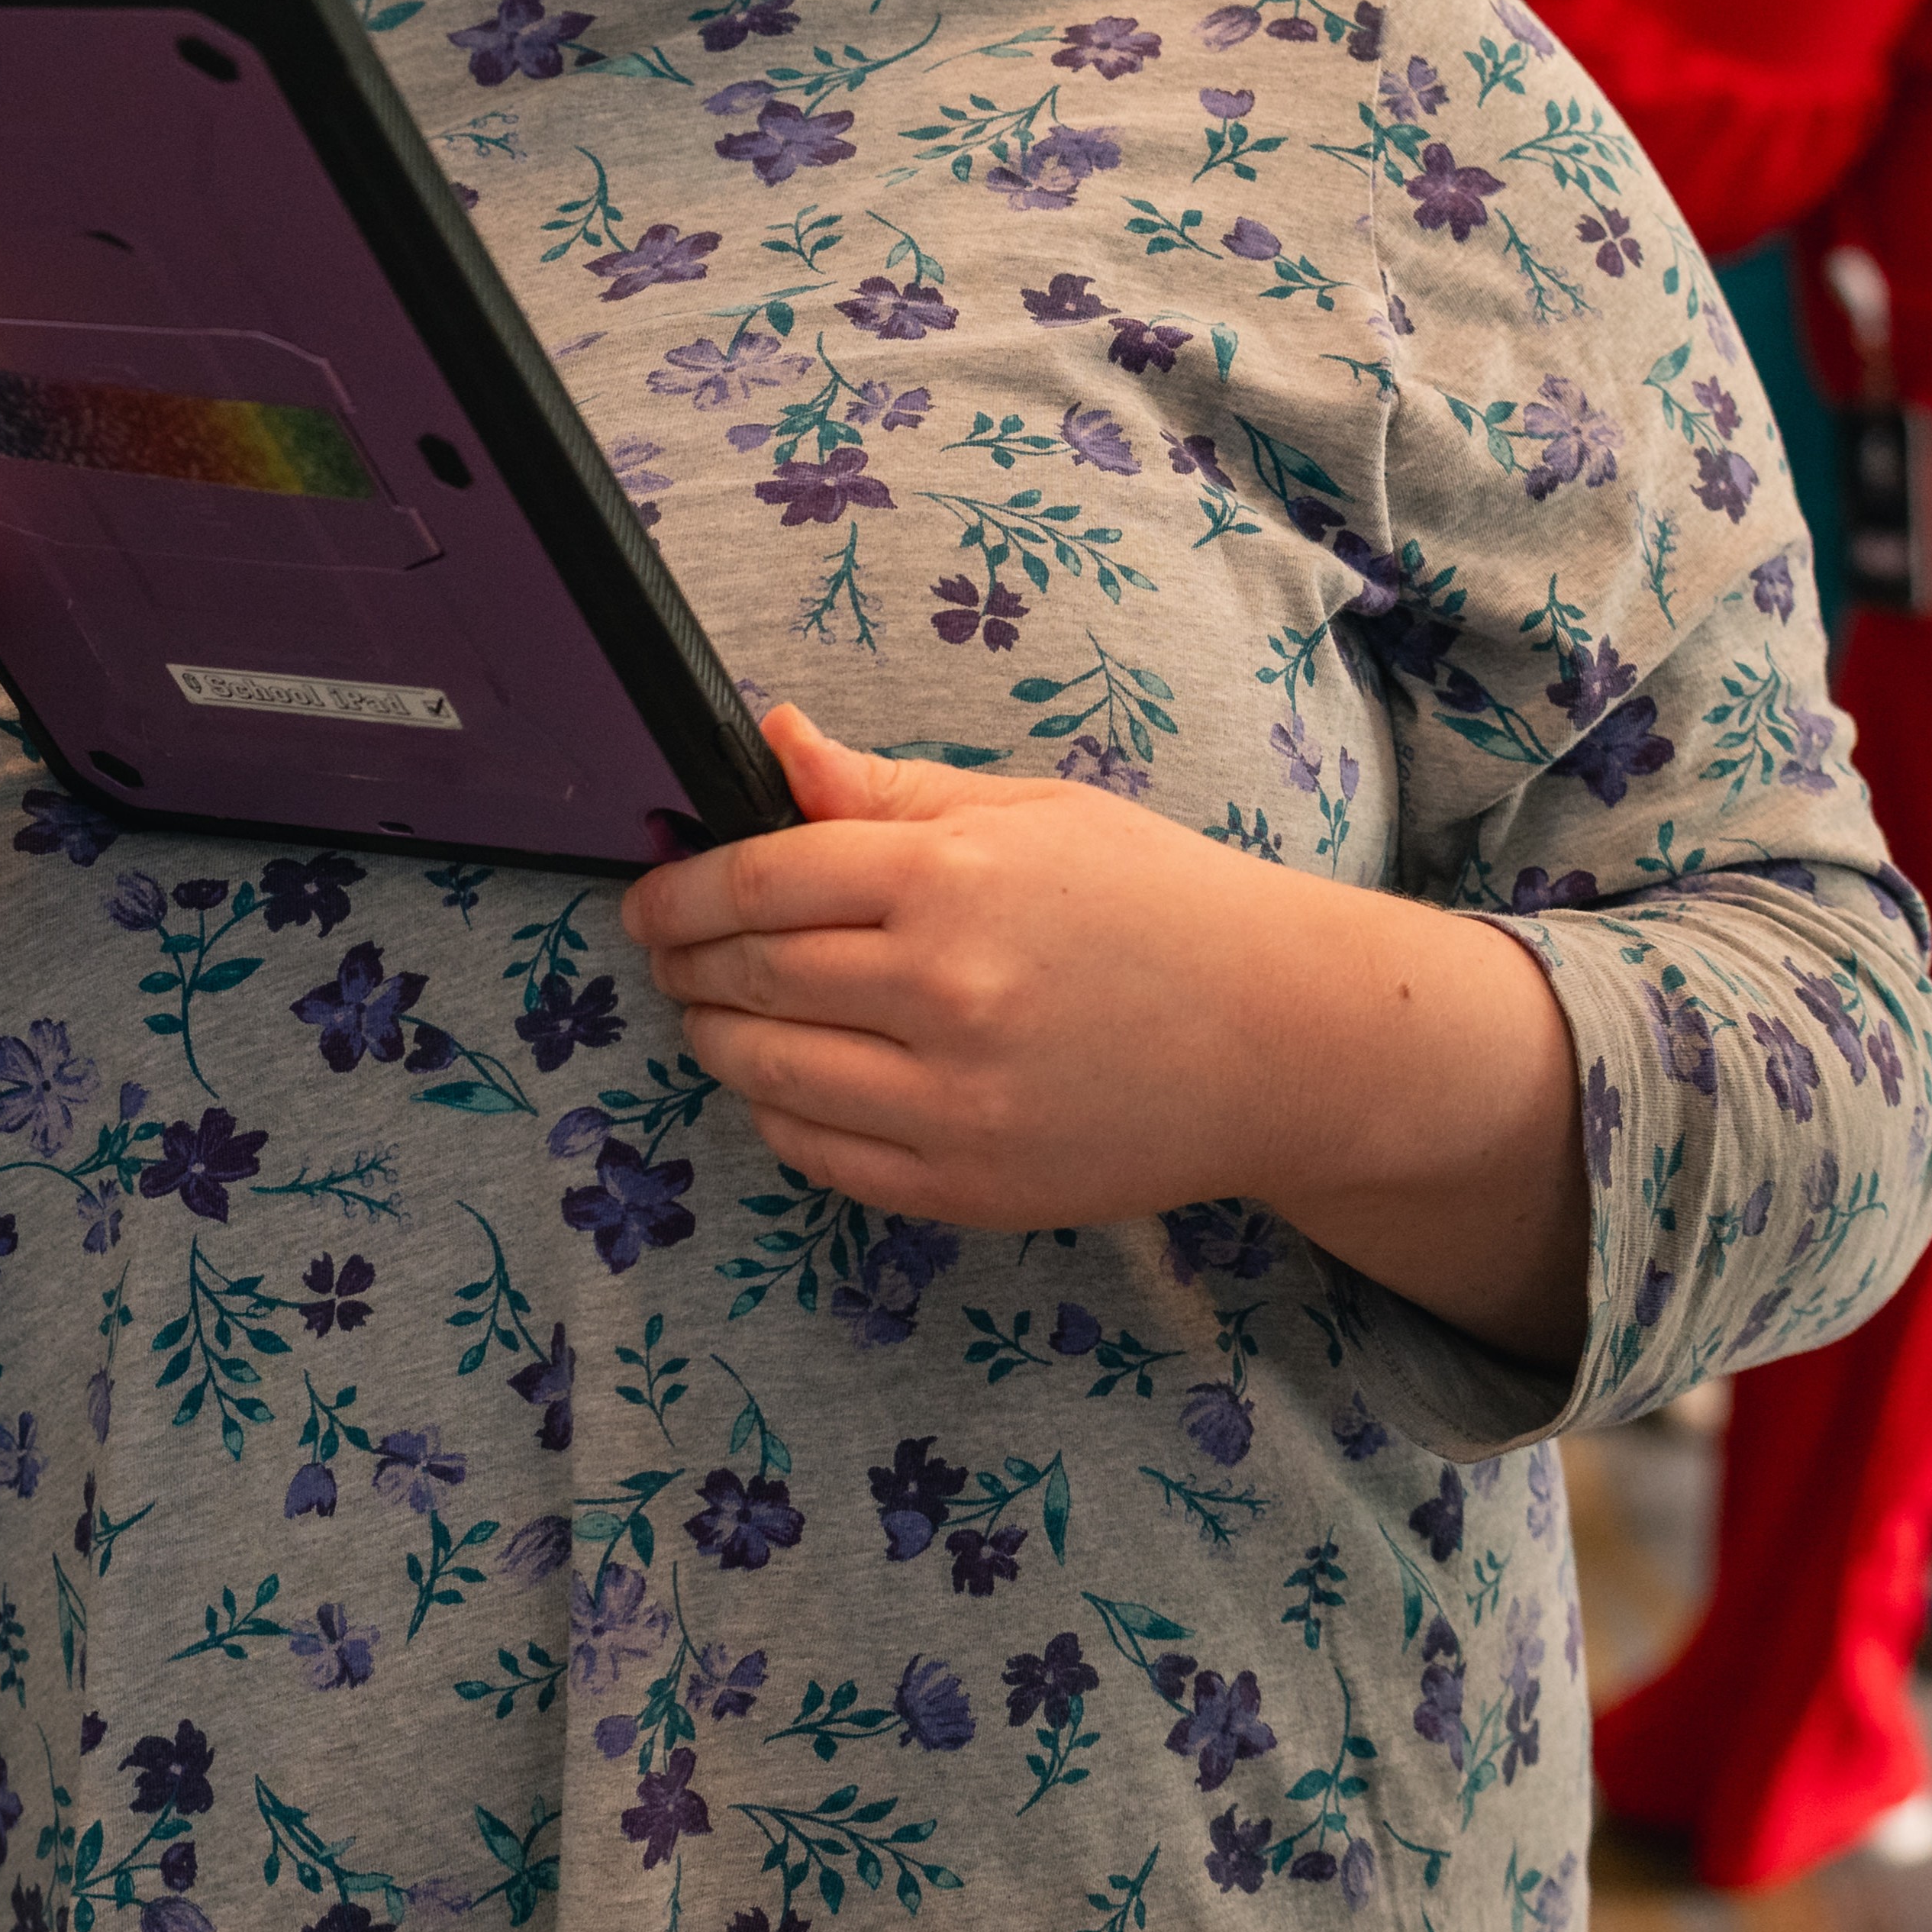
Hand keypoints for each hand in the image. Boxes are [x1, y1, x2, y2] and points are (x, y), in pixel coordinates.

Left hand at [625, 706, 1591, 1356]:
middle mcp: (942, 994)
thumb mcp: (1031, 813)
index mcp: (955, 879)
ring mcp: (950, 1105)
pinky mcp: (963, 1188)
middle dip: (683, 961)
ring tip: (719, 1009)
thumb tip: (772, 743)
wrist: (1278, 1038)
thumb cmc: (1157, 903)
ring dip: (716, 1037)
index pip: (758, 881)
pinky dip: (780, 1112)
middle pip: (747, 978)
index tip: (654, 893)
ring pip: (763, 1074)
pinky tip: (793, 1075)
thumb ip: (886, 791)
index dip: (682, 887)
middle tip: (669, 948)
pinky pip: (819, 1154)